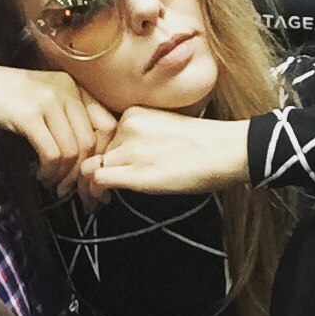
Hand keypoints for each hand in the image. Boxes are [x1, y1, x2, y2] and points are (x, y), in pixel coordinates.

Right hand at [0, 54, 116, 191]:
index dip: (102, 155)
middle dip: (82, 172)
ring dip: (64, 175)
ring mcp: (48, 101)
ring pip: (73, 150)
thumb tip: (87, 157)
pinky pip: (52, 153)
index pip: (106, 125)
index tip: (90, 176)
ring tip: (52, 183)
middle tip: (70, 188)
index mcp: (74, 86)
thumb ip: (66, 118)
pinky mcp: (28, 115)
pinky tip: (40, 175)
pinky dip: (49, 171)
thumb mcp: (43, 100)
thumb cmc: (5, 95)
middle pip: (91, 142)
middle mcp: (67, 90)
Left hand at [79, 106, 250, 198]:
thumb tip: (122, 159)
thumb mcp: (164, 129)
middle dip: (87, 174)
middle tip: (90, 192)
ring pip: (88, 167)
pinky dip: (94, 193)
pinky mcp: (135, 171)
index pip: (98, 136)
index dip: (94, 156)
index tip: (96, 171)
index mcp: (133, 113)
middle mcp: (126, 126)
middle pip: (90, 152)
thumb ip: (139, 138)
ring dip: (87, 188)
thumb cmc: (205, 143)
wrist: (228, 149)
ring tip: (94, 202)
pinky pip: (97, 180)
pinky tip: (102, 202)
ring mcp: (129, 148)